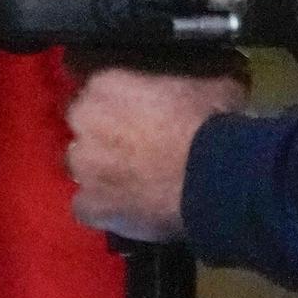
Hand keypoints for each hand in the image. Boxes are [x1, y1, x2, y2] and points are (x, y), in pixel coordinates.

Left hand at [65, 67, 247, 241]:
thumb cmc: (211, 124)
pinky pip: (87, 207)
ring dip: (101, 174)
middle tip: (135, 151)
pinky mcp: (91, 205)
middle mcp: (85, 121)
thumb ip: (186, 88)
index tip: (139, 120)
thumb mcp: (208, 88)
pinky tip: (126, 211)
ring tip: (133, 184)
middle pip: (84, 129)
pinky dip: (103, 210)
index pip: (99, 94)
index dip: (119, 109)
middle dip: (103, 139)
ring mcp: (84, 166)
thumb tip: (201, 93)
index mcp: (107, 86)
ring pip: (82, 168)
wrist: (214, 176)